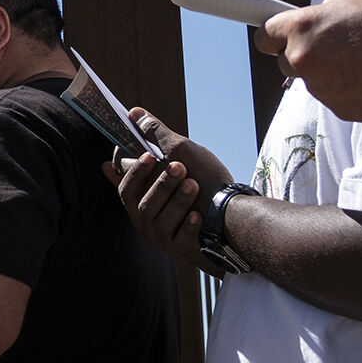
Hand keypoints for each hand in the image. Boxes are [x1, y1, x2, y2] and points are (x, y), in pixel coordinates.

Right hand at [101, 109, 228, 271]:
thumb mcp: (181, 155)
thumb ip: (155, 136)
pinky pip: (181, 239)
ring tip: (193, 185)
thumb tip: (134, 112)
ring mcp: (166, 237)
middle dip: (160, 184)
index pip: (125, 188)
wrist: (236, 216)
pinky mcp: (185, 250)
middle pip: (141, 204)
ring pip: (159, 221)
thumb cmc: (205, 183)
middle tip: (179, 167)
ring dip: (177, 200)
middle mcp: (149, 220)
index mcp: (143, 199)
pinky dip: (188, 226)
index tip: (148, 156)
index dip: (133, 172)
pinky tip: (198, 215)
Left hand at [255, 0, 361, 122]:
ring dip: (330, 72)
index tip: (282, 35)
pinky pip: (336, 96)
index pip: (265, 36)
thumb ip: (328, 11)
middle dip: (306, 53)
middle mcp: (304, 62)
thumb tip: (318, 19)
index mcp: (303, 29)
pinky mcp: (342, 111)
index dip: (276, 34)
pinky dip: (349, 88)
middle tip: (339, 44)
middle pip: (286, 61)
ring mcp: (322, 90)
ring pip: (314, 80)